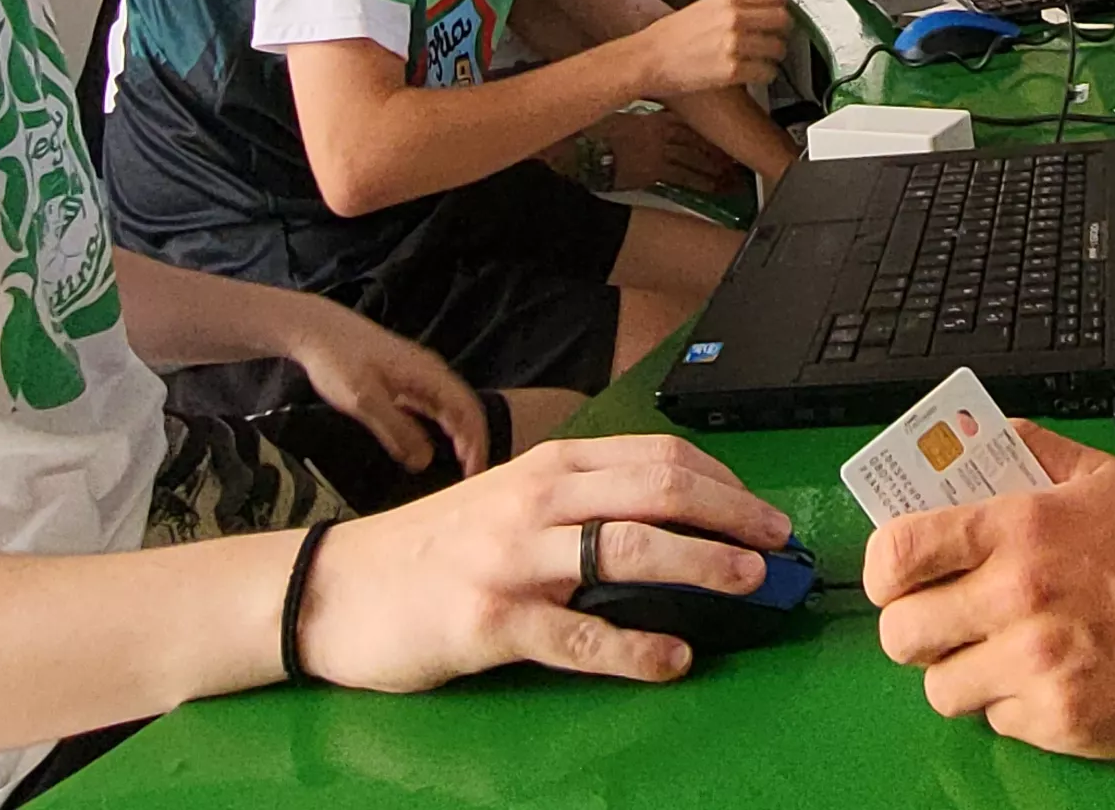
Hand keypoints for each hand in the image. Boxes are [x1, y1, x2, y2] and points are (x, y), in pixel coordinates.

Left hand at [272, 293, 488, 475]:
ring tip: (459, 465)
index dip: (476, 443)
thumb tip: (424, 461)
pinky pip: (432, 405)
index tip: (475, 474)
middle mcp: (430, 372)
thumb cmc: (338, 359)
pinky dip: (441, 426)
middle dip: (473, 442)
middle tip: (471, 477)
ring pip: (450, 408)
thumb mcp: (364, 400)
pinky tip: (434, 443)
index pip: (467, 411)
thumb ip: (396, 430)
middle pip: (464, 409)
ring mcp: (418, 374)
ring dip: (459, 435)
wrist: (316, 329)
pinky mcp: (403, 378)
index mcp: (428, 374)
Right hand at [295, 434, 791, 691]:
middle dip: (732, 513)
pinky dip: (636, 648)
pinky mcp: (491, 621)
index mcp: (548, 467)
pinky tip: (674, 658)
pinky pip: (580, 635)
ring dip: (703, 563)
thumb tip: (672, 522)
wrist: (336, 588)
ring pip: (629, 548)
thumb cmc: (432, 548)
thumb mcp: (509, 502)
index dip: (724, 481)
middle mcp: (537, 501)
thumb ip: (580, 503)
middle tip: (779, 542)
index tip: (763, 509)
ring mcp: (514, 559)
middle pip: (658, 490)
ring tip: (751, 581)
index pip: (658, 456)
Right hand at [584, 110, 749, 198]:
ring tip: (731, 175)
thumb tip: (646, 122)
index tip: (722, 133)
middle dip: (716, 149)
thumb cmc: (597, 136)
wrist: (586, 152)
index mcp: (653, 117)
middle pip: (696, 139)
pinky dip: (701, 183)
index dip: (707, 128)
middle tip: (734, 157)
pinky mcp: (654, 174)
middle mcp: (660, 133)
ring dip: (714, 167)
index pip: (688, 122)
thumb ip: (640, 119)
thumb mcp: (620, 118)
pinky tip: (714, 188)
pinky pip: (684, 177)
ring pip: (695, 157)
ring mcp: (659, 152)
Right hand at [623, 0, 790, 101]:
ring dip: (776, 56)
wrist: (648, 59)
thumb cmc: (669, 36)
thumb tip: (759, 8)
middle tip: (778, 38)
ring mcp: (734, 44)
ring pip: (779, 48)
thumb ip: (733, 5)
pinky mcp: (733, 70)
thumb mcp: (703, 7)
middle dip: (784, 31)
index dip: (782, 7)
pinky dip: (766, 75)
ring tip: (766, 59)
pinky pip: (767, 72)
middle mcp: (733, 18)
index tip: (782, 13)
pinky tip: (757, 74)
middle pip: (782, 20)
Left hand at [867, 424, 1114, 758]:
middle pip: (899, 632)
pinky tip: (1049, 680)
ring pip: (940, 687)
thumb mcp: (1104, 479)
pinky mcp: (1059, 721)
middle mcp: (1017, 597)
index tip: (896, 577)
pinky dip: (1012, 706)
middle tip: (942, 623)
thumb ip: (1033, 452)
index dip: (883, 570)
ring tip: (1001, 656)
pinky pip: (995, 720)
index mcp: (1019, 528)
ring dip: (962, 674)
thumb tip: (979, 439)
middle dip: (913, 630)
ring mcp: (1035, 665)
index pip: (896, 552)